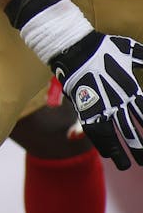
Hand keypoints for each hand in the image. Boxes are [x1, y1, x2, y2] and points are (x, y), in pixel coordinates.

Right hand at [49, 31, 142, 169]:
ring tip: (127, 166)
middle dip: (139, 146)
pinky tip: (107, 155)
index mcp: (131, 88)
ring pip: (114, 135)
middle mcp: (118, 100)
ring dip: (121, 151)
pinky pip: (94, 130)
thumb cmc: (105, 47)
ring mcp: (101, 105)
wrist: (75, 48)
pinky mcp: (85, 107)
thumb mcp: (132, 51)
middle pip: (133, 129)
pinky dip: (101, 144)